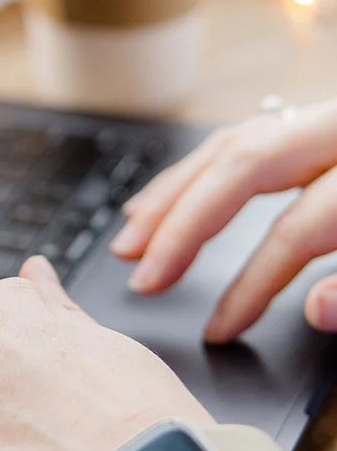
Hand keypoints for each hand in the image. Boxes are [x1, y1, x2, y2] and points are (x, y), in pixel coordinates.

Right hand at [109, 98, 336, 342]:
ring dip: (176, 190)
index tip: (219, 330)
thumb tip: (316, 310)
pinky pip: (247, 132)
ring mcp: (327, 120)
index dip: (250, 285)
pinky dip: (202, 166)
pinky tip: (174, 193)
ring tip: (133, 235)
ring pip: (236, 140)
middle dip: (182, 223)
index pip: (293, 230)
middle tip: (142, 275)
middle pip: (243, 166)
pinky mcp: (321, 123)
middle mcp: (336, 132)